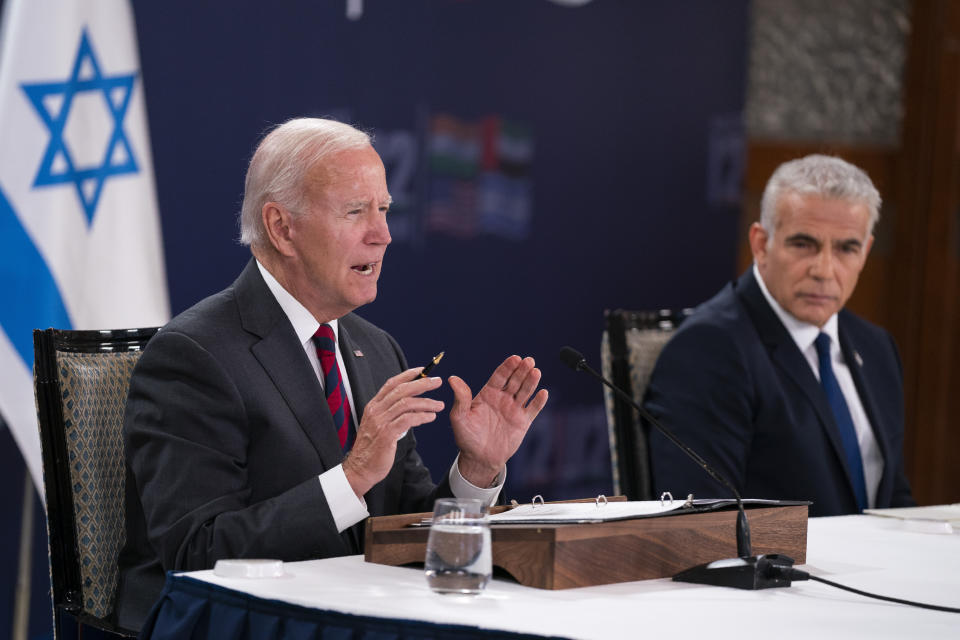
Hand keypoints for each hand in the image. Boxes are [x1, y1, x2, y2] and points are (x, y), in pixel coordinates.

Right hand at [343, 368, 442, 497]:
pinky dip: (422, 416)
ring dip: (426, 402)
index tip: (423, 370)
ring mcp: (380, 422)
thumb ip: (391, 413)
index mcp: (373, 406)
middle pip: (401, 390)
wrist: (361, 468)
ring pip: (407, 403)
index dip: (408, 374)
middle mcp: (376, 411)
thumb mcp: (379, 425)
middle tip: (438, 382)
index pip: (391, 383)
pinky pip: (408, 420)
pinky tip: (431, 417)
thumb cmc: (373, 448)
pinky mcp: (386, 435)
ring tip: (440, 405)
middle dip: (422, 383)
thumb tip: (412, 404)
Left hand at [448, 355, 548, 486]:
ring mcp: (514, 409)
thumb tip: (453, 379)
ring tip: (536, 372)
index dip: (507, 367)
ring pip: (525, 392)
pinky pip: (533, 409)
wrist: (479, 458)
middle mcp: (502, 398)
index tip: (515, 358)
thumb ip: (460, 398)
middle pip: (514, 380)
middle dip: (522, 370)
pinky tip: (543, 393)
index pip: (500, 376)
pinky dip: (539, 401)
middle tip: (529, 361)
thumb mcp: (460, 417)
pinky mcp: (523, 422)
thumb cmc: (467, 437)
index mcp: (488, 394)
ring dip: (531, 382)